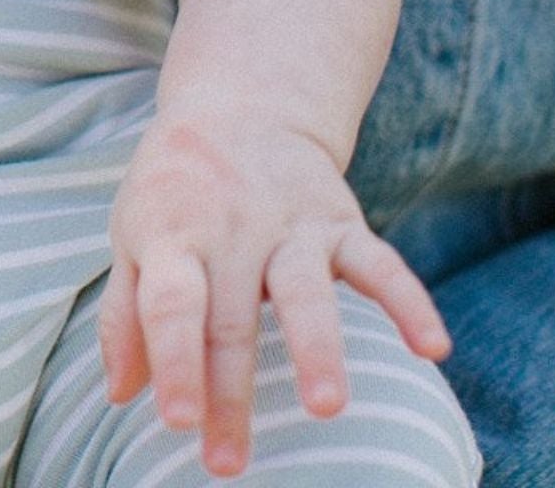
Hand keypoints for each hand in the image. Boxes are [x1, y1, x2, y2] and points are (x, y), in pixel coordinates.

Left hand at [97, 102, 450, 477]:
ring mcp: (291, 226)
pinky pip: (378, 263)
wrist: (243, 104)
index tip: (178, 420)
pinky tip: (433, 348)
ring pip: (305, 290)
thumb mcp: (134, 234)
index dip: (174, 359)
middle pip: (232, 317)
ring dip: (317, 348)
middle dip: (231, 393)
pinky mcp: (341, 222)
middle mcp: (234, 229)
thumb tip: (122, 392)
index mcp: (175, 232)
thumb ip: (126, 313)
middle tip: (226, 464)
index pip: (172, 301)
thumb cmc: (178, 190)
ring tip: (327, 408)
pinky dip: (408, 301)